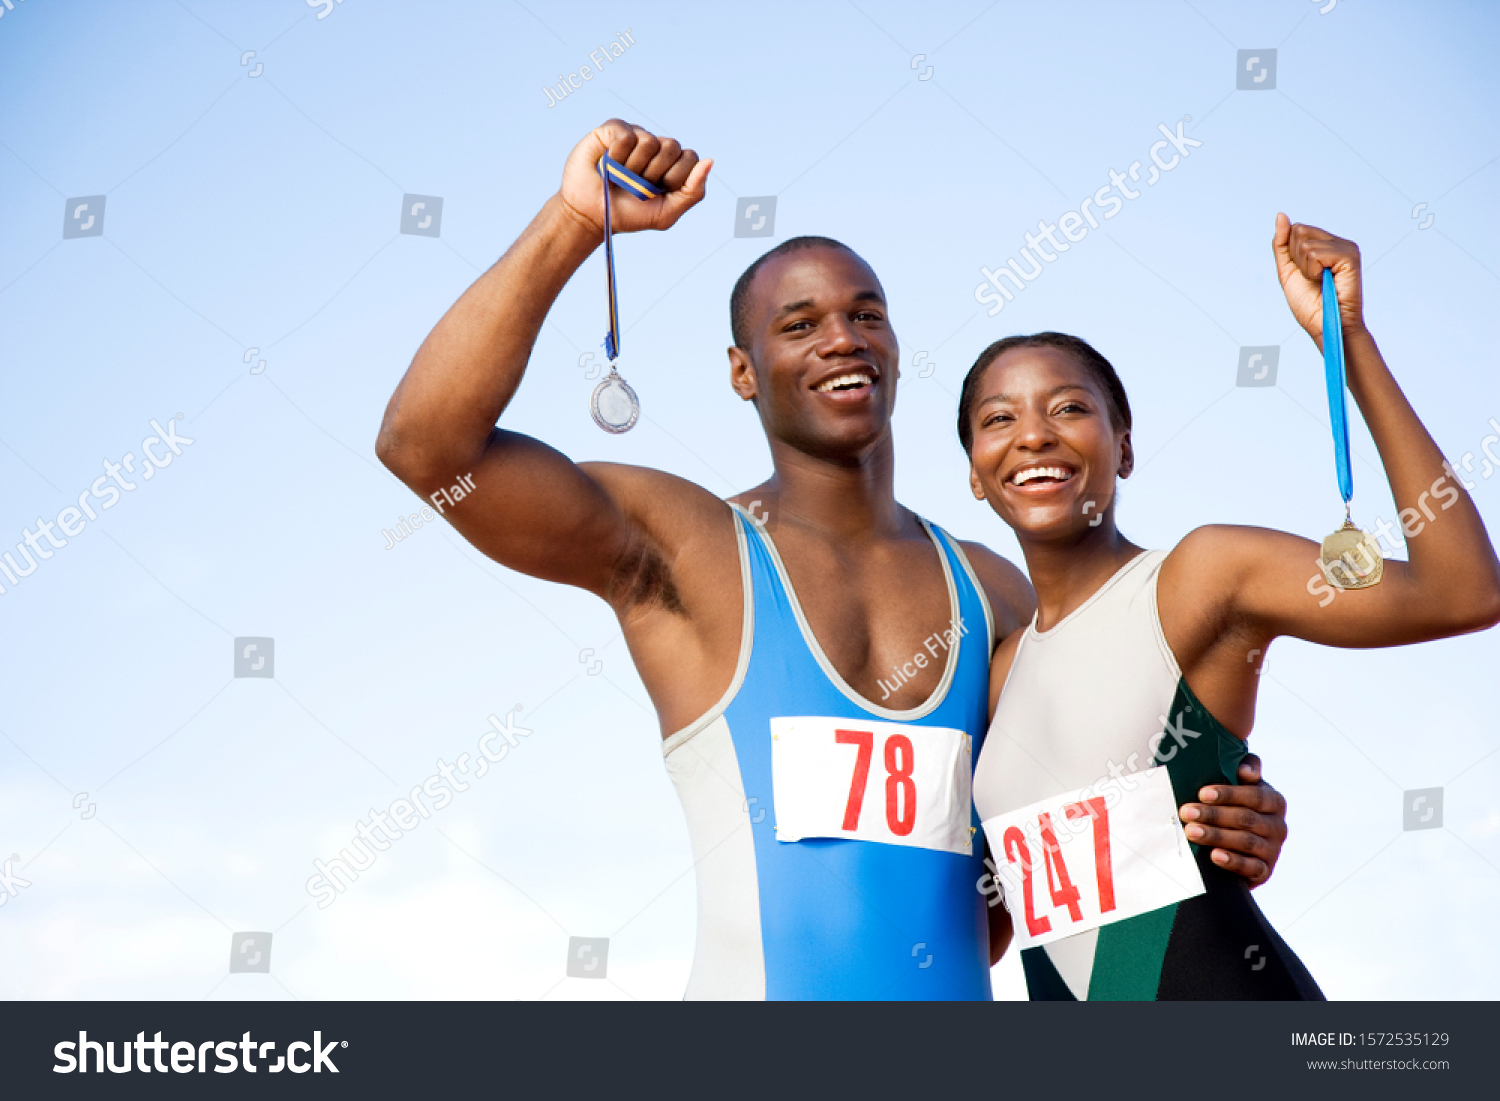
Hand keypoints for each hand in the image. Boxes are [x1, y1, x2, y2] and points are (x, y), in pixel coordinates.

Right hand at [557, 119, 710, 237]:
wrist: (591, 216)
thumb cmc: (629, 215)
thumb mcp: (666, 213)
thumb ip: (693, 191)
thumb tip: (710, 160)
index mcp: (671, 164)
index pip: (690, 158)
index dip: (674, 178)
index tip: (657, 192)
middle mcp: (655, 146)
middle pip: (672, 146)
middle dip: (654, 174)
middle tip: (636, 185)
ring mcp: (635, 134)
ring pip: (650, 141)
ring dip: (632, 168)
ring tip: (619, 177)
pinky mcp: (613, 128)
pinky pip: (626, 136)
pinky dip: (616, 157)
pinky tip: (607, 164)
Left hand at [1177, 753, 1286, 886]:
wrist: (1240, 848)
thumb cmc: (1234, 807)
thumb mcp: (1240, 786)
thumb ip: (1244, 768)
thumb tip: (1245, 771)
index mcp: (1273, 801)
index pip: (1254, 795)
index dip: (1228, 794)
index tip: (1202, 793)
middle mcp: (1278, 825)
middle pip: (1246, 818)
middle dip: (1214, 815)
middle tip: (1187, 812)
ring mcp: (1273, 850)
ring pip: (1246, 841)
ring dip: (1216, 836)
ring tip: (1191, 831)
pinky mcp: (1265, 871)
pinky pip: (1251, 867)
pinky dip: (1233, 861)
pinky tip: (1214, 856)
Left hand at [1273, 213, 1363, 348]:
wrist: (1325, 327)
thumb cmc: (1310, 305)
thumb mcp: (1287, 271)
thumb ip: (1282, 244)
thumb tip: (1281, 216)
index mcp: (1325, 244)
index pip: (1296, 230)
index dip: (1292, 255)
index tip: (1305, 274)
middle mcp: (1338, 242)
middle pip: (1299, 231)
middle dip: (1297, 259)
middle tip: (1312, 279)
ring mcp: (1346, 247)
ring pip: (1305, 243)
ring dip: (1305, 269)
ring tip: (1320, 282)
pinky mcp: (1350, 256)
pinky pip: (1315, 254)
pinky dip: (1313, 271)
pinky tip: (1327, 281)